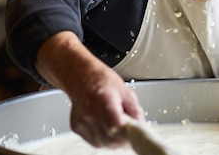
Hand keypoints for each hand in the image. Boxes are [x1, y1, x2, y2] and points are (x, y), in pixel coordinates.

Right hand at [34, 31, 145, 147]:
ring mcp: (83, 122)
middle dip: (123, 139)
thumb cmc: (102, 80)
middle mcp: (91, 112)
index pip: (117, 126)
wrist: (80, 76)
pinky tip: (107, 128)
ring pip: (103, 143)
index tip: (136, 132)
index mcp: (104, 100)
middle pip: (110, 138)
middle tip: (130, 132)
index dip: (128, 132)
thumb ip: (134, 109)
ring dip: (114, 141)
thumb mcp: (124, 90)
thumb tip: (141, 125)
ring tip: (119, 128)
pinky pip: (94, 142)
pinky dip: (104, 139)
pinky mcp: (77, 128)